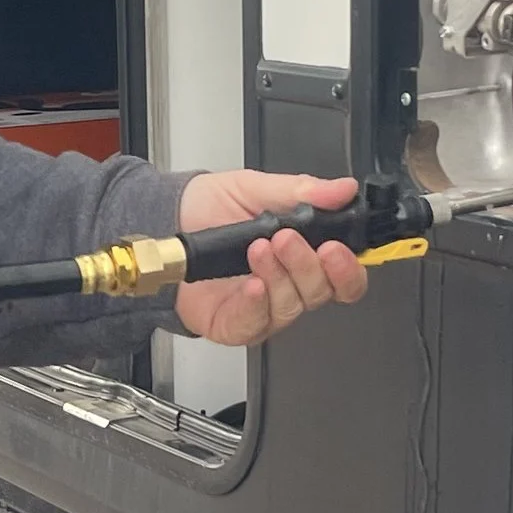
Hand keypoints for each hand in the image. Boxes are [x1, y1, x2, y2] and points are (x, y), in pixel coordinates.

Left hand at [173, 171, 370, 347]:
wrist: (165, 220)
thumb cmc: (210, 208)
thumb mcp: (255, 188)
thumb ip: (302, 191)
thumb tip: (343, 190)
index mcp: (304, 254)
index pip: (343, 276)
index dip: (347, 268)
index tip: (336, 248)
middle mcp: (289, 285)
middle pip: (321, 292)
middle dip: (308, 265)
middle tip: (287, 239)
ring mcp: (263, 308)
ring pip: (292, 306)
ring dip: (279, 276)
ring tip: (258, 248)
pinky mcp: (235, 324)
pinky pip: (256, 324)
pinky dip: (257, 304)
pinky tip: (253, 284)